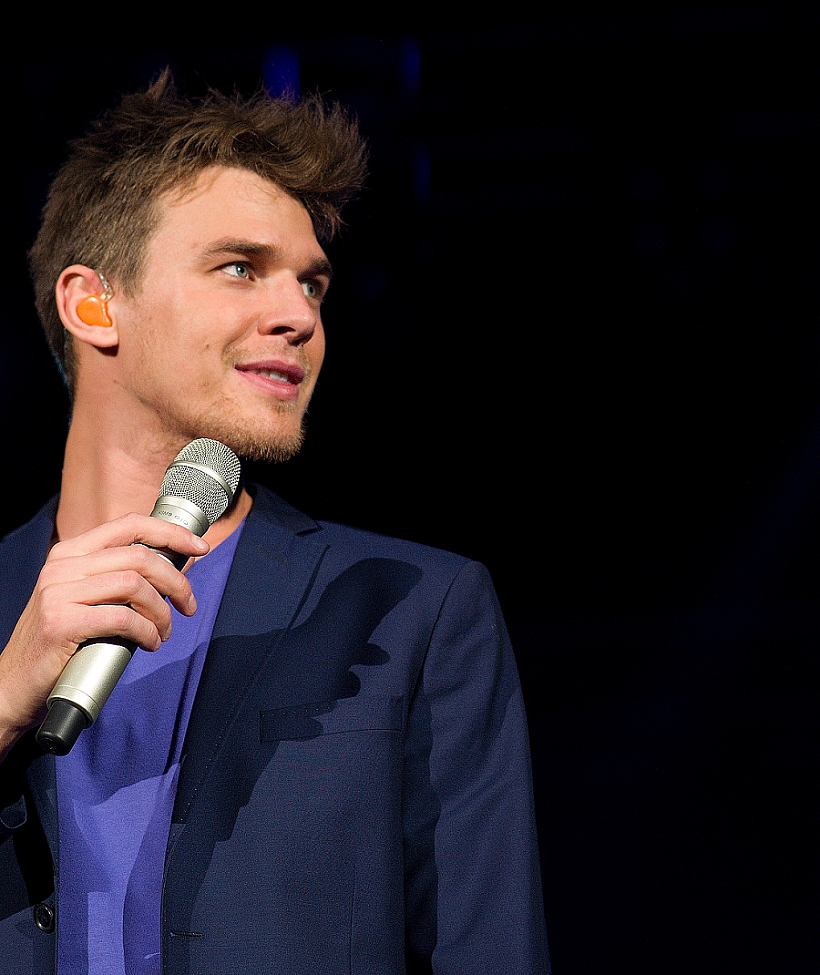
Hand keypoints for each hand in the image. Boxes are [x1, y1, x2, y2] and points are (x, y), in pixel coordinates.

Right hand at [0, 513, 209, 757]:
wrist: (13, 683)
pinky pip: (122, 619)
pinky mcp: (61, 623)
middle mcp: (62, 566)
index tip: (200, 548)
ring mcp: (58, 593)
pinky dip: (147, 631)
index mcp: (70, 553)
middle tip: (188, 606)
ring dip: (162, 612)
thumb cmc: (60, 642)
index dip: (170, 533)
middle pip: (140, 557)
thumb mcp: (84, 598)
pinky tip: (150, 643)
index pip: (129, 525)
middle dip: (176, 582)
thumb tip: (175, 566)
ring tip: (164, 632)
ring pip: (135, 586)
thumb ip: (118, 578)